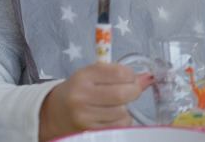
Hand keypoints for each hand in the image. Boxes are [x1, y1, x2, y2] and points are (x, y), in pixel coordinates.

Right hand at [38, 62, 154, 140]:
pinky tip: (112, 116)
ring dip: (126, 107)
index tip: (129, 77)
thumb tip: (149, 78)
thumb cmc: (81, 89)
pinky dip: (122, 120)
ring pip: (122, 112)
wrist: (55, 113)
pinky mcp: (89, 131)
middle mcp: (82, 96)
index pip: (119, 72)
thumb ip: (120, 74)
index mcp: (84, 76)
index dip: (130, 75)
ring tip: (116, 104)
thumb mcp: (94, 75)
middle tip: (131, 91)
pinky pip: (118, 126)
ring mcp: (84, 116)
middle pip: (122, 94)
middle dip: (133, 91)